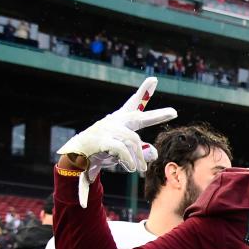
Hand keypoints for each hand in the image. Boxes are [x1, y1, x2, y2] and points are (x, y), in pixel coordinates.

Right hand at [57, 77, 176, 205]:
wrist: (75, 159)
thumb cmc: (101, 153)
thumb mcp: (124, 153)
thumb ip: (140, 152)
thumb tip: (154, 153)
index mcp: (120, 121)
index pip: (133, 104)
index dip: (144, 92)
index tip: (154, 79)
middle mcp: (114, 121)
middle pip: (138, 116)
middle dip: (157, 115)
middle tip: (173, 112)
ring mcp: (107, 129)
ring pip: (132, 140)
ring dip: (138, 157)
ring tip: (141, 169)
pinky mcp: (101, 139)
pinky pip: (121, 149)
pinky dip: (129, 160)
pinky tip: (131, 168)